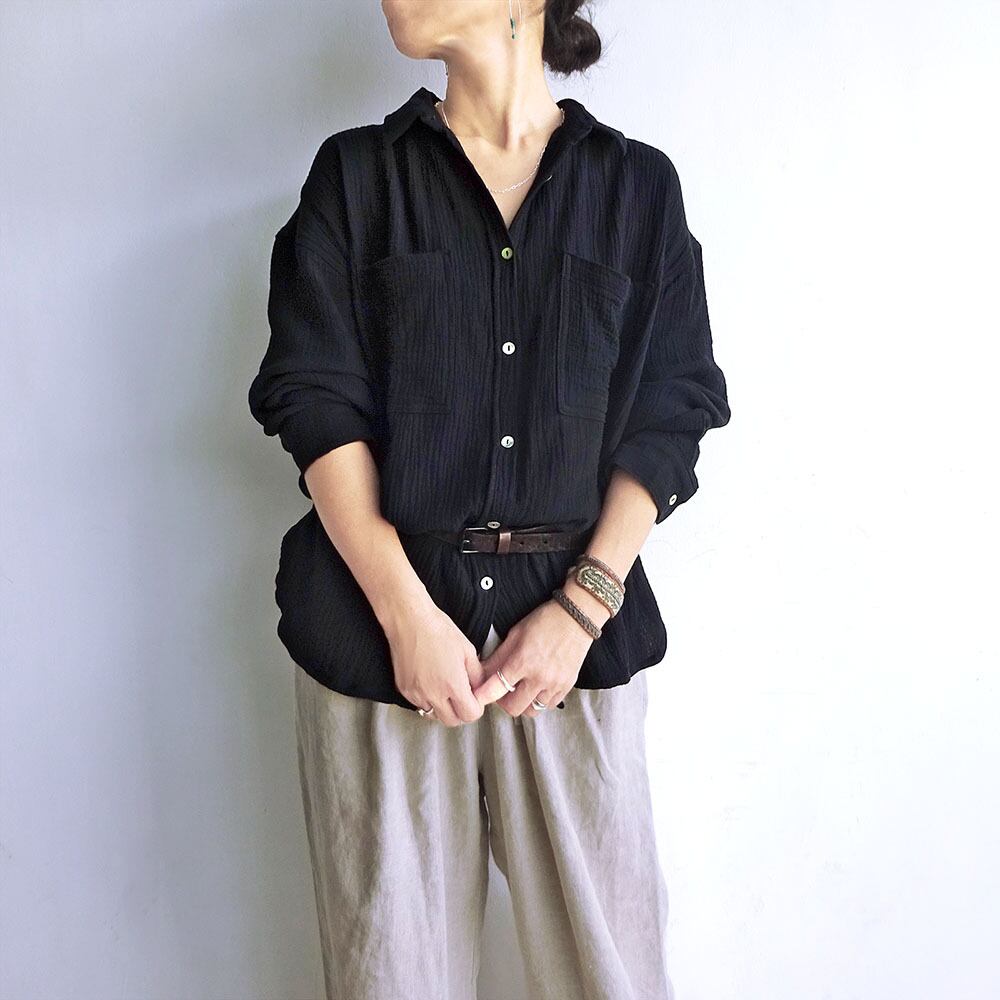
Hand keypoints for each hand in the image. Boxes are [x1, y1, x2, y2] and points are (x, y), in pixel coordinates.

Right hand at [386, 606, 486, 726]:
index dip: (476, 707)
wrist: (409, 620)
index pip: (470, 715)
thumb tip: (480, 689)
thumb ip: (477, 675)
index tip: (475, 698)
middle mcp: (433, 694)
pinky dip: (427, 700)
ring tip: (445, 689)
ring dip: (442, 708)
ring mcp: (416, 694)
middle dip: (460, 712)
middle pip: (452, 721)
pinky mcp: (404, 690)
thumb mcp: (467, 650)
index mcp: (453, 684)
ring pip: (434, 715)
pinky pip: (419, 705)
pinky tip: (430, 683)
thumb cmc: (438, 629)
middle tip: (462, 697)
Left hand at [472, 599, 596, 717]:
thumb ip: (498, 656)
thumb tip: (481, 672)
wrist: (577, 618)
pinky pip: (548, 706)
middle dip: (503, 702)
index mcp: (522, 661)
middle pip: (513, 708)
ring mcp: (555, 684)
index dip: (482, 696)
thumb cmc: (544, 621)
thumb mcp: (516, 634)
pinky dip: (539, 701)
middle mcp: (539, 677)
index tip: (476, 698)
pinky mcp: (567, 687)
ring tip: (521, 688)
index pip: (496, 689)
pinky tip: (537, 687)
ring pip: (531, 710)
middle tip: (502, 691)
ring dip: (522, 702)